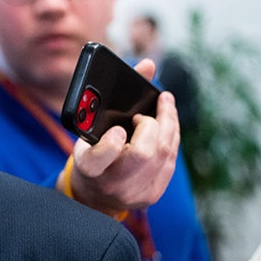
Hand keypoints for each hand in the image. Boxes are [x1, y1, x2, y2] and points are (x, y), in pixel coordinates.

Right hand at [61, 59, 179, 215]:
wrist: (95, 193)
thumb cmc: (92, 152)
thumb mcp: (89, 129)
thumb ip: (113, 96)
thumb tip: (148, 64)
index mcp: (88, 168)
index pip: (99, 158)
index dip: (111, 142)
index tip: (118, 129)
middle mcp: (110, 184)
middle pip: (142, 155)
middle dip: (152, 125)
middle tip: (150, 110)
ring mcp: (133, 193)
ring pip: (162, 156)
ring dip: (169, 125)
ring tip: (166, 106)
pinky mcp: (152, 195)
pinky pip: (170, 163)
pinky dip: (172, 139)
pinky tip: (169, 125)